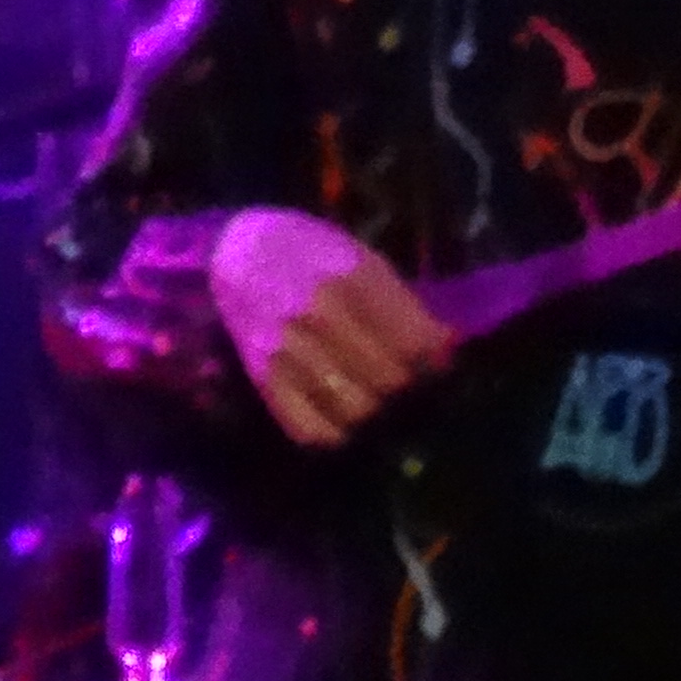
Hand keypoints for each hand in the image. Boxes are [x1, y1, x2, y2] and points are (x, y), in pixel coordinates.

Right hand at [211, 205, 455, 447]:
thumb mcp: (361, 258)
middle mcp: (317, 313)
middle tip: (405, 380)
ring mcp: (286, 347)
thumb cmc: (309, 250)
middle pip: (389, 380)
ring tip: (374, 395)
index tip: (436, 362)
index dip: (435, 360)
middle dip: (406, 385)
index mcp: (349, 277)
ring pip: (355, 409)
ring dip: (374, 407)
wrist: (235, 248)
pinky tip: (341, 415)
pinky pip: (309, 429)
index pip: (415, 344)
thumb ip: (402, 304)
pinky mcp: (262, 375)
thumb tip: (446, 349)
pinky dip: (334, 432)